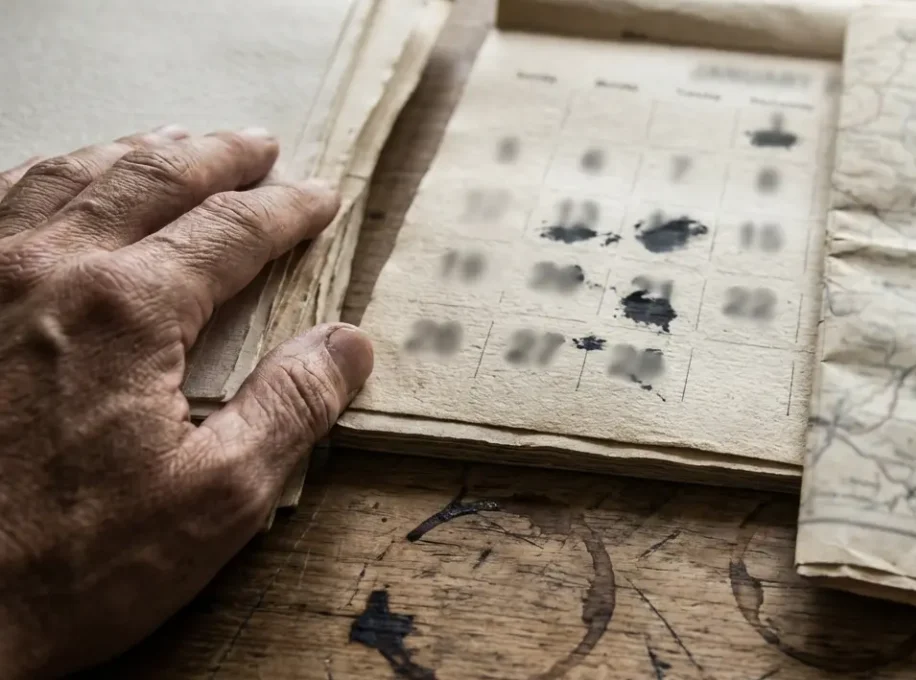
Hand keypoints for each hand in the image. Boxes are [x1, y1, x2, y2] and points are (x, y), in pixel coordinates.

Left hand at [0, 127, 372, 677]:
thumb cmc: (60, 566)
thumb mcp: (214, 502)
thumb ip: (290, 409)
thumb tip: (348, 343)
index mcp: (126, 309)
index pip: (230, 230)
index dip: (285, 210)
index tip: (321, 198)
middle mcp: (44, 269)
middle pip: (147, 176)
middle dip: (213, 154)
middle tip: (257, 145)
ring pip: (62, 175)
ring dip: (130, 151)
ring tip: (171, 142)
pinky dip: (40, 176)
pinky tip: (54, 185)